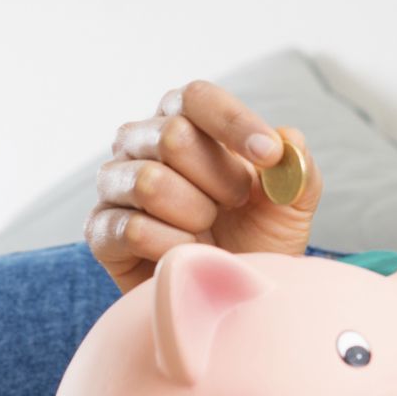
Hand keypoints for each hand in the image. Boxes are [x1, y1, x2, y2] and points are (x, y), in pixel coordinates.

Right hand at [85, 79, 323, 294]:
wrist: (234, 297)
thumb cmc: (260, 237)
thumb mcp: (293, 201)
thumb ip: (296, 165)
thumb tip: (286, 139)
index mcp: (184, 118)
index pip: (197, 98)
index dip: (235, 123)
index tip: (270, 155)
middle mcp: (140, 141)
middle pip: (173, 136)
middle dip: (220, 179)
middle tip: (235, 203)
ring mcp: (115, 184)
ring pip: (149, 181)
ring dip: (196, 214)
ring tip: (208, 230)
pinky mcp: (100, 230)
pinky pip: (132, 228)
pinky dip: (173, 246)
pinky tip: (186, 253)